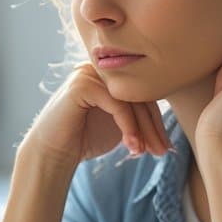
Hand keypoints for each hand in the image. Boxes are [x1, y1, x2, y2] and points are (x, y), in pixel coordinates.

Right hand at [21, 62, 172, 169]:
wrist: (53, 153)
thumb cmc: (85, 140)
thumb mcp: (119, 125)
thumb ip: (138, 115)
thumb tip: (168, 126)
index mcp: (110, 74)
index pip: (142, 94)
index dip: (156, 121)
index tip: (166, 147)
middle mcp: (100, 68)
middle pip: (139, 95)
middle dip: (153, 128)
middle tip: (163, 152)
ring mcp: (89, 73)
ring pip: (130, 100)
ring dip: (143, 130)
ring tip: (149, 153)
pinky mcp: (82, 85)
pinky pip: (116, 104)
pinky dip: (128, 127)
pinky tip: (132, 146)